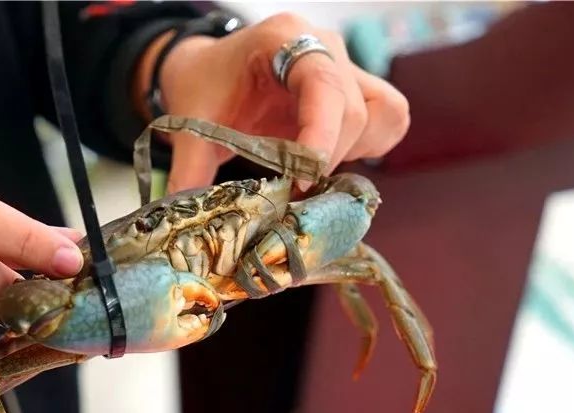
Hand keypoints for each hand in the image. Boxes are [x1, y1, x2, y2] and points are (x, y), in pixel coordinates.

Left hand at [138, 13, 410, 193]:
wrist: (210, 71)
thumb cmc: (204, 86)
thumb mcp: (190, 123)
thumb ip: (189, 167)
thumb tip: (185, 212)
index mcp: (282, 38)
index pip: (322, 83)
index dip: (321, 135)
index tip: (302, 178)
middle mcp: (325, 45)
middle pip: (356, 109)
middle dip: (327, 159)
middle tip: (291, 190)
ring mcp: (347, 64)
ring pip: (383, 113)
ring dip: (353, 154)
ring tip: (310, 172)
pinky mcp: (359, 88)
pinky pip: (388, 119)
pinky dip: (368, 147)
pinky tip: (330, 160)